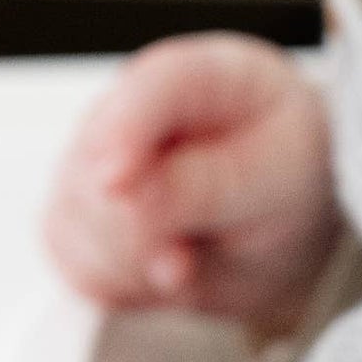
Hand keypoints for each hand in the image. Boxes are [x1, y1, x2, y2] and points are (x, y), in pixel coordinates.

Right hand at [43, 31, 342, 339]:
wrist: (282, 227)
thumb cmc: (287, 176)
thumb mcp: (281, 179)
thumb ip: (211, 185)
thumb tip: (136, 197)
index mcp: (203, 74)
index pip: (153, 87)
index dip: (127, 130)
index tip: (115, 183)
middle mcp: (136, 107)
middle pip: (95, 166)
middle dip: (139, 231)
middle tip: (185, 260)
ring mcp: (97, 158)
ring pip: (76, 223)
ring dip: (131, 265)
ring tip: (187, 259)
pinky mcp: (79, 215)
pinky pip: (74, 265)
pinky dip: (118, 286)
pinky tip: (160, 271)